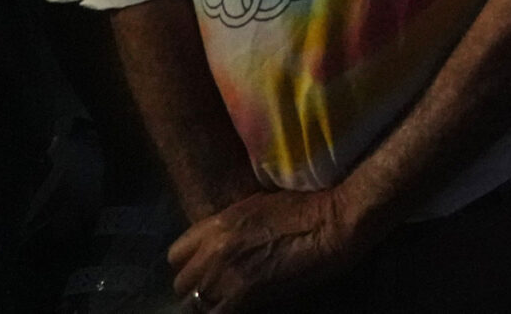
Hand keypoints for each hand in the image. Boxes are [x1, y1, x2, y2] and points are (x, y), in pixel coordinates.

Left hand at [169, 186, 364, 312]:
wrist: (335, 220)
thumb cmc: (310, 207)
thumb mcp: (261, 207)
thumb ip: (234, 230)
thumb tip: (228, 246)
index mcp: (217, 224)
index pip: (175, 256)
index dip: (190, 265)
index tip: (206, 269)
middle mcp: (213, 249)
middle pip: (182, 284)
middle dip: (199, 288)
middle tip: (222, 291)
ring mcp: (227, 273)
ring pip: (195, 304)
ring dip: (211, 304)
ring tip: (232, 300)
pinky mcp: (245, 294)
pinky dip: (225, 312)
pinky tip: (243, 306)